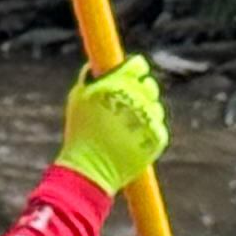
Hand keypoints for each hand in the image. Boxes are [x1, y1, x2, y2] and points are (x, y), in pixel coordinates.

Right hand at [57, 53, 166, 195]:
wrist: (90, 169)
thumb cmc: (80, 133)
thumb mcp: (77, 99)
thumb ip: (90, 79)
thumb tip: (97, 67)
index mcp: (119, 84)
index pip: (138, 66)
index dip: (135, 69)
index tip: (131, 76)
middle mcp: (138, 98)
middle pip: (150, 86)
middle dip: (141, 90)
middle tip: (128, 102)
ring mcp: (150, 118)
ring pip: (155, 108)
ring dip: (144, 112)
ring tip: (126, 126)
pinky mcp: (158, 137)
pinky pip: (157, 128)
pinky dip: (147, 132)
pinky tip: (131, 139)